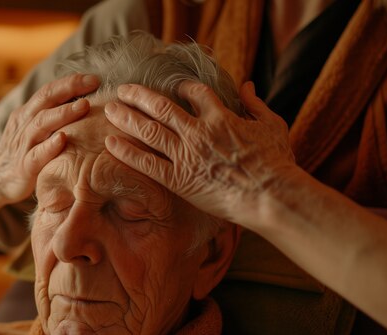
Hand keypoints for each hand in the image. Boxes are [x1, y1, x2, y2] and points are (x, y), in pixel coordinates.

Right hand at [0, 73, 99, 202]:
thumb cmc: (25, 151)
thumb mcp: (36, 129)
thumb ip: (54, 116)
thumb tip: (87, 102)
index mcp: (28, 112)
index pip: (49, 91)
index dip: (70, 82)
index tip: (94, 78)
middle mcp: (24, 123)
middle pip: (45, 99)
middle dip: (69, 88)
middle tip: (93, 83)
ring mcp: (23, 144)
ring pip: (41, 123)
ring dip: (64, 113)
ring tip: (84, 105)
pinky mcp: (23, 167)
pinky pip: (36, 155)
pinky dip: (49, 146)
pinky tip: (63, 139)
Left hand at [104, 80, 295, 224]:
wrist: (270, 196)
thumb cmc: (276, 163)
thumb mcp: (272, 126)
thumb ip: (256, 104)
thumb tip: (247, 85)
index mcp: (221, 117)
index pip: (194, 92)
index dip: (180, 87)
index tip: (171, 87)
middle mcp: (199, 133)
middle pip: (161, 107)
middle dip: (138, 96)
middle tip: (121, 89)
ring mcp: (187, 156)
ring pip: (149, 131)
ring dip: (127, 118)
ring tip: (110, 109)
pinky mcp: (180, 181)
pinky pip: (148, 164)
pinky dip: (128, 152)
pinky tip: (110, 143)